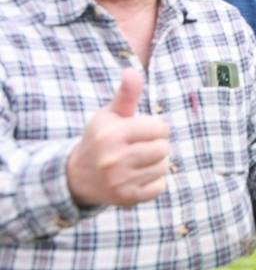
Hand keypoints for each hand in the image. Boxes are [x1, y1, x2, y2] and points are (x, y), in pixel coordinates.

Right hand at [67, 68, 170, 207]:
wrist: (77, 177)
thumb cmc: (101, 139)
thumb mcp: (109, 115)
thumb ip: (126, 94)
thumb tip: (132, 71)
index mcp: (112, 135)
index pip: (160, 128)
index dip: (155, 128)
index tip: (143, 131)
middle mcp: (114, 159)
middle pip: (164, 148)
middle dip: (157, 145)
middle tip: (140, 147)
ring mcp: (120, 181)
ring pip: (163, 166)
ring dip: (156, 162)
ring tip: (138, 161)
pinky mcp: (126, 198)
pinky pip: (160, 186)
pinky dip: (154, 181)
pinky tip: (137, 176)